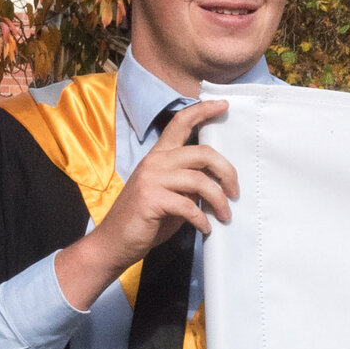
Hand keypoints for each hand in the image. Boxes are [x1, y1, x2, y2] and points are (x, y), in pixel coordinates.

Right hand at [54, 100, 237, 307]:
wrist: (114, 243)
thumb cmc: (146, 220)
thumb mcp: (170, 195)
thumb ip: (188, 183)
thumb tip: (219, 182)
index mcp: (159, 156)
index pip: (180, 122)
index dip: (203, 110)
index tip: (225, 105)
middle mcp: (155, 162)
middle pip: (203, 153)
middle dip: (227, 172)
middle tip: (235, 193)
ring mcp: (151, 179)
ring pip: (200, 181)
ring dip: (218, 201)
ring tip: (224, 216)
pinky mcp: (150, 199)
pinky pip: (188, 206)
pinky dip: (202, 219)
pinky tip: (205, 228)